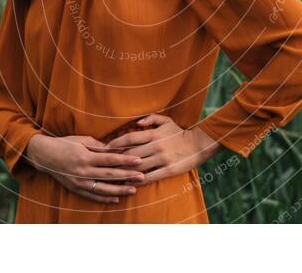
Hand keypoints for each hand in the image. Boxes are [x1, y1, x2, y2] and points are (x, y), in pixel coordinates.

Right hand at [25, 134, 144, 203]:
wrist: (44, 156)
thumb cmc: (65, 144)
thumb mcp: (82, 140)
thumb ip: (99, 146)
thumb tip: (116, 149)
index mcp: (86, 156)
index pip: (110, 159)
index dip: (125, 160)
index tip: (139, 160)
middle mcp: (83, 171)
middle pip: (110, 175)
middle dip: (127, 176)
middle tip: (142, 177)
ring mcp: (79, 182)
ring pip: (103, 188)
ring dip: (120, 190)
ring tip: (133, 189)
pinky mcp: (76, 189)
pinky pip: (93, 196)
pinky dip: (105, 198)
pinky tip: (117, 198)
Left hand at [104, 114, 223, 186]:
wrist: (198, 145)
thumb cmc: (178, 133)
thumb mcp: (166, 121)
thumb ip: (151, 118)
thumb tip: (137, 121)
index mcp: (154, 134)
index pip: (130, 138)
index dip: (117, 143)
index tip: (106, 147)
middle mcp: (157, 146)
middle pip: (131, 154)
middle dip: (116, 159)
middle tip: (103, 163)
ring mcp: (162, 159)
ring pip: (138, 167)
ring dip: (124, 171)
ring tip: (112, 175)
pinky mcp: (168, 170)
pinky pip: (150, 177)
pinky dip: (138, 180)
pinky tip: (129, 183)